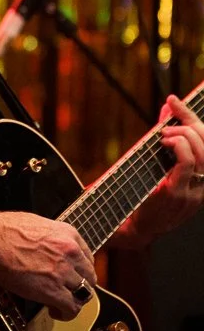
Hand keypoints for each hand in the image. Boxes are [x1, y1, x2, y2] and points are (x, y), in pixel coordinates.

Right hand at [0, 207, 96, 320]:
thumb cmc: (5, 229)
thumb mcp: (38, 225)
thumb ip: (51, 239)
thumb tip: (48, 250)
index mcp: (68, 234)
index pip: (88, 258)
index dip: (80, 271)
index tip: (73, 277)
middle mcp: (71, 252)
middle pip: (89, 278)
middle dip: (79, 287)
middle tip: (67, 292)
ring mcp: (63, 272)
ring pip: (83, 294)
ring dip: (73, 301)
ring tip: (61, 305)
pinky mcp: (53, 290)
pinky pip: (71, 308)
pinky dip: (66, 313)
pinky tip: (54, 312)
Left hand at [123, 94, 203, 245]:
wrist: (134, 230)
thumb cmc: (146, 196)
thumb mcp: (160, 165)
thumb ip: (166, 138)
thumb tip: (167, 108)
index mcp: (203, 180)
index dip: (192, 117)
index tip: (174, 101)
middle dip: (189, 121)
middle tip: (169, 116)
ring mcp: (194, 192)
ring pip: (202, 153)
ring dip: (182, 135)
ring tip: (164, 134)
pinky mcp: (178, 194)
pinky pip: (188, 164)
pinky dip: (178, 146)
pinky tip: (164, 141)